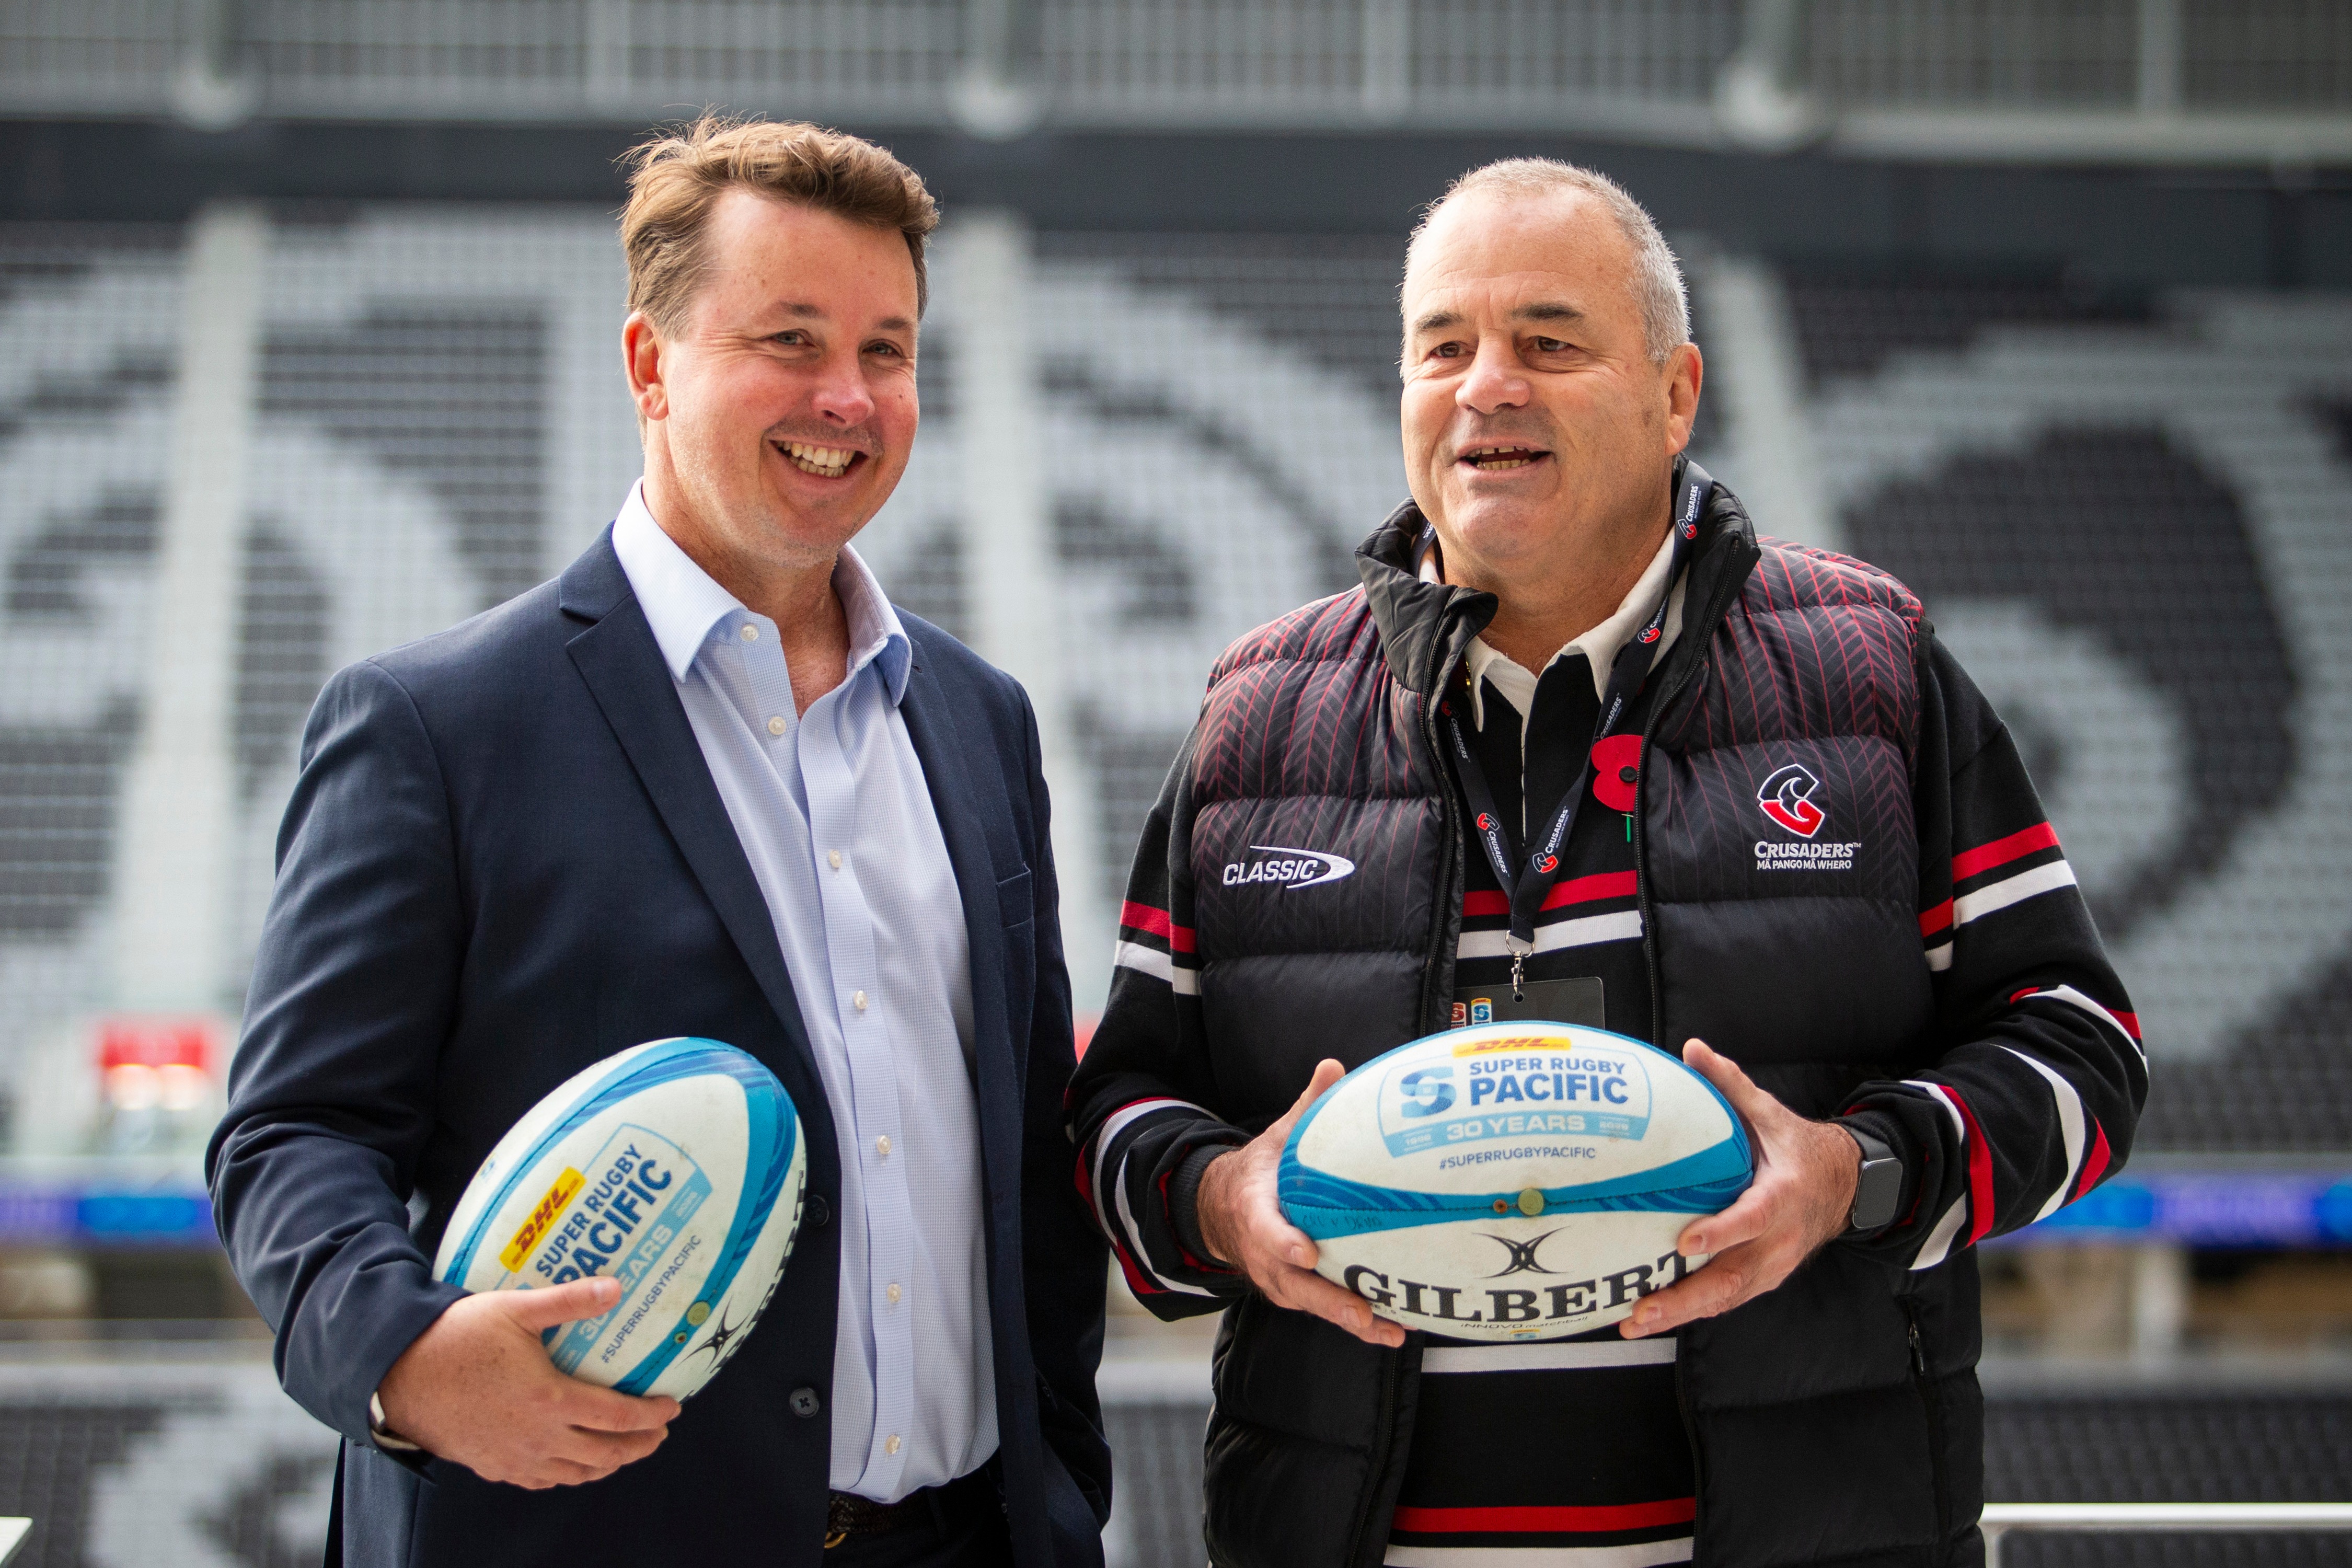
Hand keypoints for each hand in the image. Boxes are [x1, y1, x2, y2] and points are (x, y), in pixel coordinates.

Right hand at [376, 1276, 681, 1487]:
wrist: (398, 1374)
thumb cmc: (456, 1337)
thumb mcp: (516, 1309)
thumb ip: (569, 1301)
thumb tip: (616, 1288)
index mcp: (551, 1399)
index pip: (618, 1417)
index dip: (651, 1416)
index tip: (673, 1408)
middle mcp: (538, 1437)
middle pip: (605, 1453)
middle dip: (640, 1446)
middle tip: (659, 1434)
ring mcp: (514, 1457)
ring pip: (575, 1473)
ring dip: (607, 1464)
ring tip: (624, 1451)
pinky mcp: (491, 1465)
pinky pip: (541, 1480)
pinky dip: (568, 1474)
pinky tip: (573, 1462)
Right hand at [1194, 1059, 1405, 1348]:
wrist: (1223, 1211)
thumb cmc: (1261, 1173)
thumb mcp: (1277, 1138)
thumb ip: (1306, 1108)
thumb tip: (1333, 1066)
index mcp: (1254, 1211)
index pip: (1264, 1230)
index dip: (1282, 1242)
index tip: (1306, 1250)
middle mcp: (1264, 1254)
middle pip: (1293, 1284)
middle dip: (1327, 1300)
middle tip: (1360, 1309)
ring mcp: (1278, 1280)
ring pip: (1312, 1305)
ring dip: (1349, 1320)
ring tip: (1389, 1329)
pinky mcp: (1295, 1294)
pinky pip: (1324, 1311)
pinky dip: (1356, 1324)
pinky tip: (1393, 1329)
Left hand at [1621, 1039, 1859, 1338]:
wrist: (1845, 1186)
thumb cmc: (1798, 1151)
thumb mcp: (1771, 1115)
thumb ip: (1731, 1085)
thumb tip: (1694, 1049)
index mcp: (1782, 1196)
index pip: (1752, 1218)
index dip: (1721, 1232)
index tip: (1685, 1242)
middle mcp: (1779, 1239)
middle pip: (1733, 1276)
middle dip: (1686, 1297)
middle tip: (1642, 1309)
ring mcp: (1773, 1265)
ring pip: (1727, 1298)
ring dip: (1681, 1313)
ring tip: (1636, 1322)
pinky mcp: (1764, 1280)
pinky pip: (1727, 1301)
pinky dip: (1692, 1313)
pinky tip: (1654, 1320)